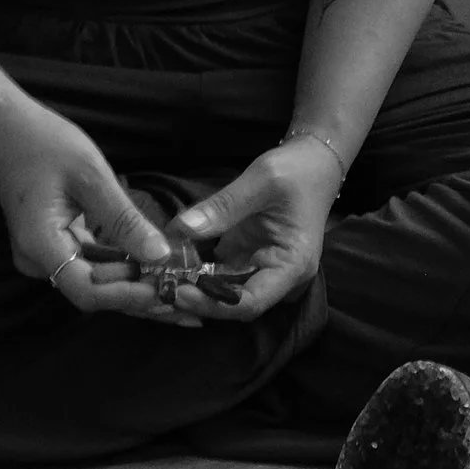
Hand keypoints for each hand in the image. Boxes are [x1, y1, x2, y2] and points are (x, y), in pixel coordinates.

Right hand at [0, 96, 194, 320]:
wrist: (6, 125)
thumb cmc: (45, 143)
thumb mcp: (91, 176)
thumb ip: (124, 220)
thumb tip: (160, 257)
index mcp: (41, 246)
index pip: (88, 292)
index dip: (128, 296)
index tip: (167, 292)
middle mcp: (38, 260)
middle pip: (93, 293)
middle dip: (139, 299)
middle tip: (187, 308)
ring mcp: (44, 253)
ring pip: (94, 281)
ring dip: (133, 286)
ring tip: (178, 293)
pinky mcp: (55, 243)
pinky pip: (90, 264)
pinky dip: (121, 268)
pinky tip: (152, 270)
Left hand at [160, 133, 344, 320]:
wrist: (314, 163)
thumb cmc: (296, 170)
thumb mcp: (261, 181)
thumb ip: (223, 207)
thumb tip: (180, 229)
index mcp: (292, 265)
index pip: (251, 302)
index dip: (213, 303)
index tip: (179, 291)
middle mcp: (280, 278)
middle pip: (234, 305)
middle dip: (196, 300)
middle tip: (156, 289)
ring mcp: (263, 271)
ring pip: (224, 294)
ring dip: (192, 289)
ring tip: (156, 281)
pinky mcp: (247, 261)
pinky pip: (220, 276)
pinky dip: (196, 274)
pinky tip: (169, 267)